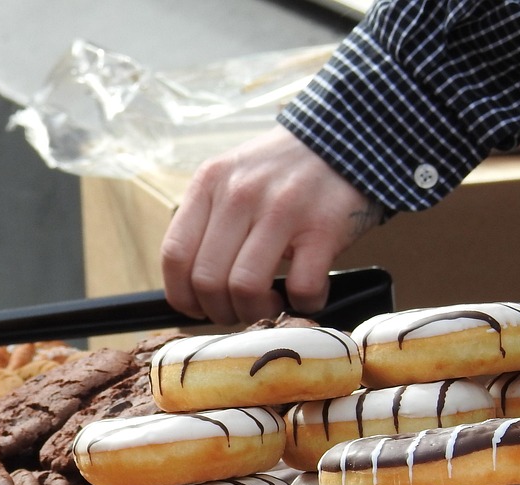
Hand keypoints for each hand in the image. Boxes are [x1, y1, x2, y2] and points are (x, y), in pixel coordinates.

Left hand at [160, 125, 382, 325]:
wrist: (345, 137)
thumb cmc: (282, 171)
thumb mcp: (231, 177)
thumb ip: (207, 219)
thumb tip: (189, 285)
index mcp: (210, 183)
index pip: (174, 255)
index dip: (181, 295)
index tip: (196, 308)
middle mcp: (240, 194)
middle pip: (207, 280)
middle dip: (218, 311)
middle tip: (235, 310)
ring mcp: (282, 210)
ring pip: (245, 288)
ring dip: (254, 312)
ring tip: (268, 306)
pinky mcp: (323, 227)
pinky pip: (301, 287)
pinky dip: (302, 304)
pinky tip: (304, 295)